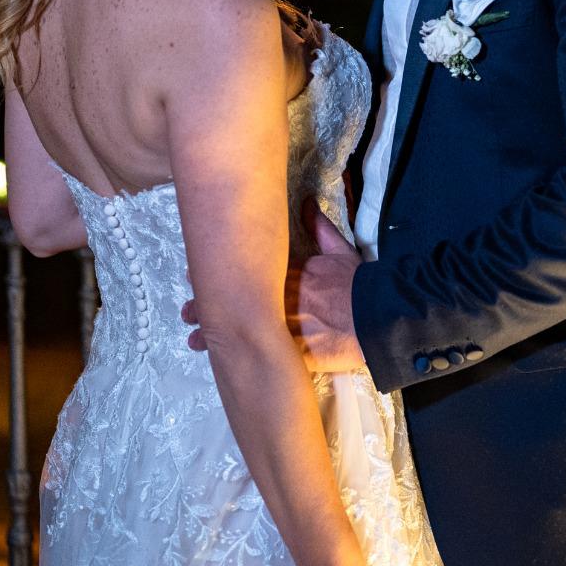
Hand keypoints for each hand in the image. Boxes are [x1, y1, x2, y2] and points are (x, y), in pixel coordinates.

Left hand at [183, 200, 364, 371]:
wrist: (378, 314)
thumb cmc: (359, 283)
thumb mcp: (341, 249)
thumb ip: (320, 227)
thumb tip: (305, 200)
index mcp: (290, 273)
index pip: (248, 271)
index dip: (222, 274)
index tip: (198, 273)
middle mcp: (281, 299)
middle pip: (238, 302)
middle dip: (209, 306)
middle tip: (186, 310)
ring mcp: (286, 326)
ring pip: (243, 330)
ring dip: (216, 335)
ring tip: (194, 340)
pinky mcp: (296, 352)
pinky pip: (264, 357)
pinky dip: (242, 360)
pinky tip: (223, 364)